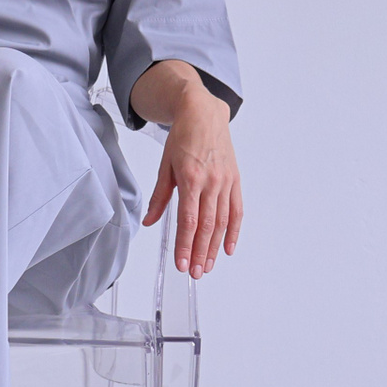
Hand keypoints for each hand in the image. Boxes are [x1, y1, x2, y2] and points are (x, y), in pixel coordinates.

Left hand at [140, 85, 243, 278]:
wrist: (204, 113)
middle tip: (194, 272)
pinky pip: (237, 210)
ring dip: (215, 247)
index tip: (181, 263)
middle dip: (200, 252)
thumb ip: (159, 197)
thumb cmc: (183, 137)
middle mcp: (211, 182)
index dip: (185, 244)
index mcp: (190, 178)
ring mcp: (225, 181)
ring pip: (222, 222)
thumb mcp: (165, 165)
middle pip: (206, 225)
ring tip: (207, 266)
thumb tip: (149, 221)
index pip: (188, 220)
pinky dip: (234, 231)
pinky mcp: (235, 180)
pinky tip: (228, 248)